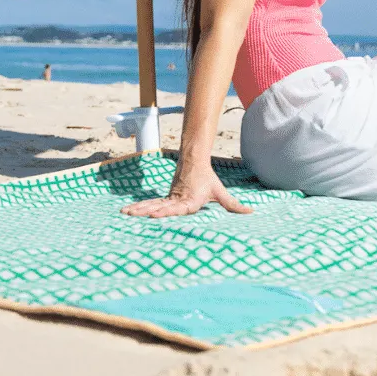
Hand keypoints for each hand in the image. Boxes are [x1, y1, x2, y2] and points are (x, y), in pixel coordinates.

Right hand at [121, 162, 251, 217]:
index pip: (176, 208)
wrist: (194, 161)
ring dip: (137, 208)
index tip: (154, 214)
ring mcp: (168, 197)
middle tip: (131, 215)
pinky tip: (128, 211)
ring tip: (124, 213)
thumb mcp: (220, 192)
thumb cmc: (207, 179)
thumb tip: (252, 211)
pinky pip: (150, 202)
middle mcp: (176, 199)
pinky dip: (139, 206)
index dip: (165, 211)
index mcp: (189, 200)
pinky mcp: (165, 197)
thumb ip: (234, 205)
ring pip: (151, 203)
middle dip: (144, 211)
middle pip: (159, 206)